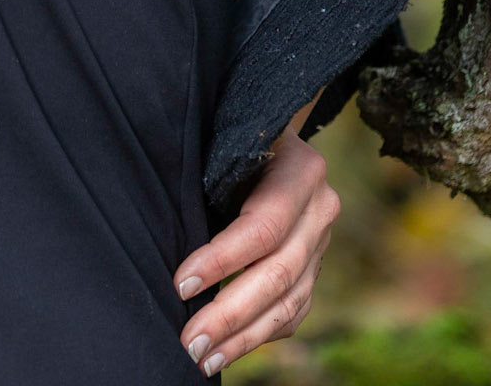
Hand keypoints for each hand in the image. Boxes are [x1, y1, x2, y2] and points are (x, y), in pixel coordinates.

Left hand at [173, 129, 340, 374]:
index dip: (221, 260)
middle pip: (278, 273)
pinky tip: (230, 349)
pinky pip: (294, 309)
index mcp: (302, 170)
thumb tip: (167, 230)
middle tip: (190, 341)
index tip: (180, 284)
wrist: (272, 132)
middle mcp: (321, 208)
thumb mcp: (227, 141)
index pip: (262, 227)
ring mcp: (323, 241)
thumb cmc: (232, 136)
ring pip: (289, 301)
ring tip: (205, 358)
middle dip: (231, 313)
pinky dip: (262, 333)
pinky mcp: (316, 265)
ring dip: (244, 336)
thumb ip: (212, 176)